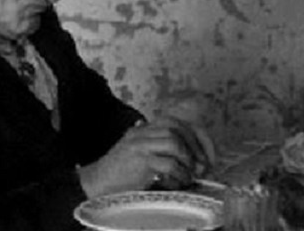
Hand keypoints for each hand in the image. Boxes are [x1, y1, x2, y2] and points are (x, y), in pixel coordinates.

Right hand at [77, 117, 210, 197]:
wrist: (95, 183)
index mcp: (143, 129)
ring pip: (173, 141)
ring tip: (190, 174)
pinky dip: (179, 173)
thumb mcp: (138, 153)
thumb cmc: (119, 173)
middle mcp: (141, 132)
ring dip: (187, 158)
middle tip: (204, 166)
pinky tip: (180, 181)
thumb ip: (157, 148)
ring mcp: (139, 144)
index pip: (176, 122)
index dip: (197, 136)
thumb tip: (189, 156)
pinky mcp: (138, 160)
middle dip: (196, 146)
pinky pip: (167, 163)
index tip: (208, 154)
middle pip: (177, 127)